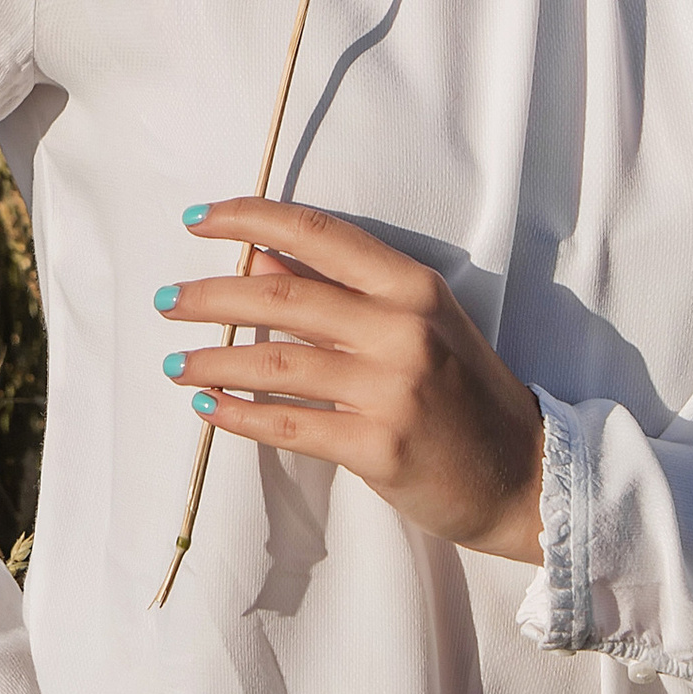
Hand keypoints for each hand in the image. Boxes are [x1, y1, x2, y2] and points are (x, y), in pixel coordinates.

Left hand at [159, 199, 544, 562]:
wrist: (526, 477)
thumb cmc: (466, 393)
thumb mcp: (416, 323)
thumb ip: (341, 288)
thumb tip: (258, 254)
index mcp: (414, 286)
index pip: (318, 232)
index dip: (250, 216)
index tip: (198, 218)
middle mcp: (403, 329)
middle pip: (282, 295)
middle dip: (210, 295)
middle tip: (166, 302)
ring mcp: (392, 389)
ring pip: (275, 361)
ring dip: (212, 359)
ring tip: (173, 363)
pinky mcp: (379, 447)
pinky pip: (288, 424)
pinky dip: (238, 415)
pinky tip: (208, 408)